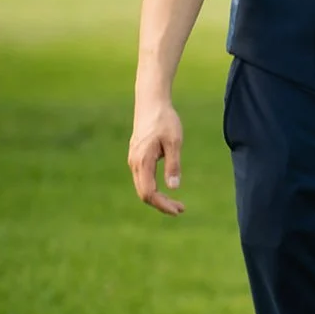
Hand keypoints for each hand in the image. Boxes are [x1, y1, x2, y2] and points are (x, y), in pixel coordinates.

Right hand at [128, 96, 185, 215]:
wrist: (151, 103)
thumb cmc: (165, 120)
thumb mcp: (174, 142)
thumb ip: (173, 165)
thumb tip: (173, 187)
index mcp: (143, 161)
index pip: (149, 192)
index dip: (162, 205)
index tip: (178, 210)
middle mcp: (134, 163)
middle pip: (144, 194)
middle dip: (162, 205)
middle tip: (181, 209)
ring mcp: (134, 160)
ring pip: (142, 187)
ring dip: (159, 198)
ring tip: (177, 204)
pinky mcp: (137, 157)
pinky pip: (142, 180)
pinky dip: (154, 189)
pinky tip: (166, 190)